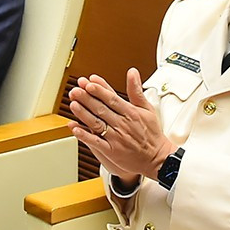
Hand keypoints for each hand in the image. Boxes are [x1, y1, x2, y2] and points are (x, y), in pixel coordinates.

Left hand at [66, 70, 174, 185]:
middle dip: (87, 99)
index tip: (89, 82)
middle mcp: (122, 124)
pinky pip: (96, 143)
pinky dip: (85, 136)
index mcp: (131, 113)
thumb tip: (132, 72)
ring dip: (84, 114)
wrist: (156, 157)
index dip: (100, 90)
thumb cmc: (151, 133)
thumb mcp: (147, 108)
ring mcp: (116, 138)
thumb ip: (137, 90)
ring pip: (97, 124)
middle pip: (102, 109)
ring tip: (73, 104)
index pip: (112, 99)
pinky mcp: (112, 151)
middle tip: (76, 90)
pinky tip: (76, 129)